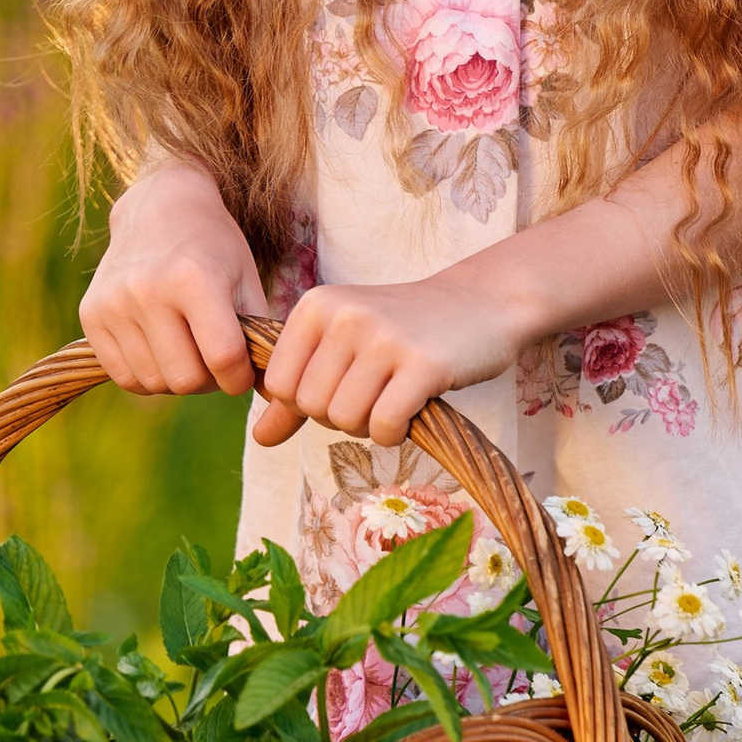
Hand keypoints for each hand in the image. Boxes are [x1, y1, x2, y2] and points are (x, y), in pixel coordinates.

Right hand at [79, 160, 264, 396]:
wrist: (159, 208)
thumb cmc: (213, 248)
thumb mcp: (246, 279)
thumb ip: (259, 336)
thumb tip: (272, 393)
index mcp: (193, 278)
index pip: (223, 359)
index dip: (239, 377)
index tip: (242, 371)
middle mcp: (148, 290)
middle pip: (186, 379)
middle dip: (208, 381)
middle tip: (213, 361)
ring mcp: (114, 303)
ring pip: (154, 383)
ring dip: (177, 379)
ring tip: (188, 352)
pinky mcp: (91, 314)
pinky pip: (123, 377)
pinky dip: (147, 377)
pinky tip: (160, 352)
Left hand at [250, 271, 523, 449]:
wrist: (482, 302)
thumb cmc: (403, 330)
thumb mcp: (342, 348)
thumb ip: (296, 392)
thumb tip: (259, 439)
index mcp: (316, 306)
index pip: (278, 386)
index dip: (306, 402)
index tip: (342, 385)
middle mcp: (345, 316)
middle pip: (312, 408)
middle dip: (341, 416)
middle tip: (376, 392)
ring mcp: (385, 338)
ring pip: (345, 421)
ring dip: (370, 425)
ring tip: (395, 397)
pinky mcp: (424, 365)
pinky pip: (384, 428)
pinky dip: (394, 432)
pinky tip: (412, 409)